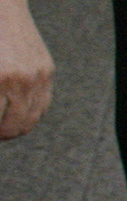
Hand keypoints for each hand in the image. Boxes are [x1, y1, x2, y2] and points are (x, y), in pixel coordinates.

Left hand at [0, 0, 52, 139]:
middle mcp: (21, 79)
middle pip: (13, 127)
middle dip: (0, 131)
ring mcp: (38, 74)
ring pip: (30, 119)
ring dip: (13, 126)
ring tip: (1, 124)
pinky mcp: (47, 69)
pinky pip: (42, 103)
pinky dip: (28, 113)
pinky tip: (13, 110)